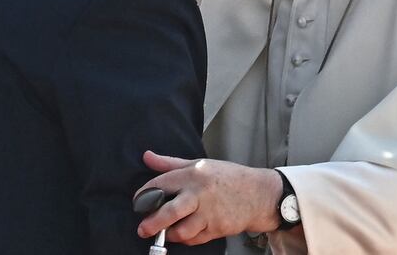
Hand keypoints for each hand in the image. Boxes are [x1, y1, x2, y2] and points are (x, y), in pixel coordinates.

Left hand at [136, 151, 282, 244]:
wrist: (258, 194)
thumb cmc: (227, 178)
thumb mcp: (200, 164)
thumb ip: (170, 163)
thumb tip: (146, 156)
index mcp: (193, 173)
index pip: (161, 184)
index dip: (145, 194)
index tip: (138, 201)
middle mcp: (200, 192)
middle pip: (168, 212)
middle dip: (151, 223)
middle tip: (143, 229)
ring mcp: (209, 212)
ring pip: (180, 231)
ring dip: (171, 234)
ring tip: (170, 230)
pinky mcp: (217, 227)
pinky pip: (195, 238)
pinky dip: (188, 238)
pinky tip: (190, 230)